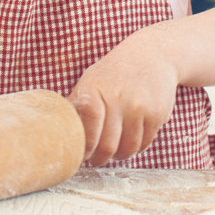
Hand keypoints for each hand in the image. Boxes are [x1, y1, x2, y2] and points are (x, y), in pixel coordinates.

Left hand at [67, 29, 181, 165]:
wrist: (152, 54)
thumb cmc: (114, 72)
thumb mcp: (90, 81)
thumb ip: (76, 106)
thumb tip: (57, 133)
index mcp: (95, 89)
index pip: (88, 127)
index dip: (85, 147)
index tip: (81, 155)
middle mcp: (119, 98)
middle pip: (108, 146)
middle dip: (100, 158)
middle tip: (96, 160)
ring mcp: (140, 107)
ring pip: (128, 149)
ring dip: (119, 156)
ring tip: (114, 152)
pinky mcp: (158, 114)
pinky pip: (144, 144)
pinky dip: (136, 149)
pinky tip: (130, 141)